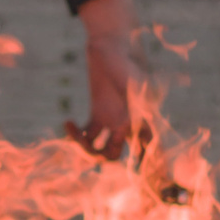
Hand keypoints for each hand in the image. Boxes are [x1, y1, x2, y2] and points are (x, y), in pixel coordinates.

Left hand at [75, 0, 138, 154]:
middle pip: (120, 156)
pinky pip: (87, 134)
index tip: (136, 174)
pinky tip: (68, 121)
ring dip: (86, 149)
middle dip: (104, 157)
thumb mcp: (134, 81)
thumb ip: (136, 102)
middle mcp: (128, 125)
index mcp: (143, 122)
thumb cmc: (125, 61)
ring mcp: (112, 121)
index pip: (151, 150)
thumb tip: (128, 124)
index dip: (146, 165)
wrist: (112, 45)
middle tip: (91, 146)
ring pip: (100, 149)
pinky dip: (75, 134)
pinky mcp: (98, 113)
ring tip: (76, 135)